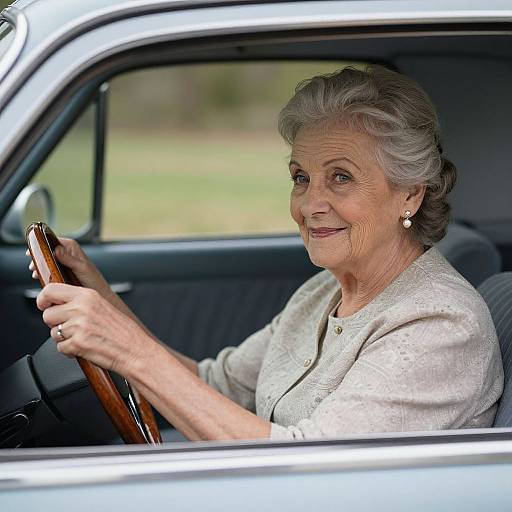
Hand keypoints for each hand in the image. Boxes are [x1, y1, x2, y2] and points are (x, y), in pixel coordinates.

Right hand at [27, 237, 110, 297]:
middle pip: (48, 251)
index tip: (32, 250)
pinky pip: (51, 270)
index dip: (41, 243)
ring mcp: (65, 263)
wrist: (99, 294)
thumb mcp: (81, 268)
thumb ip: (70, 259)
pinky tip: (41, 278)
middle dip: (39, 257)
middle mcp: (68, 254)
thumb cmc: (94, 281)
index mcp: (73, 248)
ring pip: (48, 261)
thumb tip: (58, 250)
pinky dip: (44, 273)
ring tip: (36, 273)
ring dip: (41, 266)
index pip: (53, 240)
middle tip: (33, 265)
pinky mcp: (64, 273)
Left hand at [37, 283, 155, 374]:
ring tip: (82, 338)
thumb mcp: (101, 306)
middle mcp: (82, 308)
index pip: (51, 289)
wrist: (135, 348)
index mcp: (88, 295)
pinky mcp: (78, 343)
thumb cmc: (122, 330)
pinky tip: (84, 347)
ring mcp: (79, 326)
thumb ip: (79, 302)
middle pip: (47, 314)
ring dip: (63, 338)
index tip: (44, 304)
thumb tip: (56, 303)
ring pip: (52, 333)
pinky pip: (60, 348)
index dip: (43, 299)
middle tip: (68, 326)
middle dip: (54, 323)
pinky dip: (69, 351)